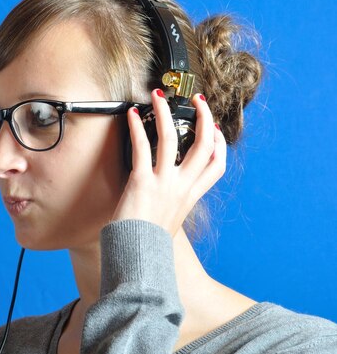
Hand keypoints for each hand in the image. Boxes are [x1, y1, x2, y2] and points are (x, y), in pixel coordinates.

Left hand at [112, 89, 224, 236]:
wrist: (136, 258)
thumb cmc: (147, 242)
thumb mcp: (170, 223)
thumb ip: (172, 206)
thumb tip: (166, 198)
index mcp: (190, 197)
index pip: (217, 167)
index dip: (220, 145)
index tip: (215, 129)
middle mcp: (182, 188)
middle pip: (204, 146)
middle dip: (204, 118)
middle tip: (197, 99)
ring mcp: (164, 184)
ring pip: (172, 139)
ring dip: (166, 113)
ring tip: (159, 95)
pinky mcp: (142, 182)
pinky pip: (142, 148)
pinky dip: (137, 128)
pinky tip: (132, 115)